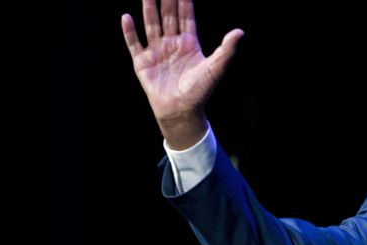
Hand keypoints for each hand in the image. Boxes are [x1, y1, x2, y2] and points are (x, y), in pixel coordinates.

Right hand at [121, 0, 243, 148]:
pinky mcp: (142, 62)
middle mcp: (172, 44)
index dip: (183, 1)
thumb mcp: (215, 68)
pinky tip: (127, 17)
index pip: (186, 17)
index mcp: (189, 43)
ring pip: (151, 25)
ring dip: (148, 9)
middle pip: (168, 17)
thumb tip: (240, 32)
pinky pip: (134, 43)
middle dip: (166, 0)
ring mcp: (156, 51)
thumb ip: (226, 49)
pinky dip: (129, 31)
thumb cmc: (200, 91)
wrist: (181, 111)